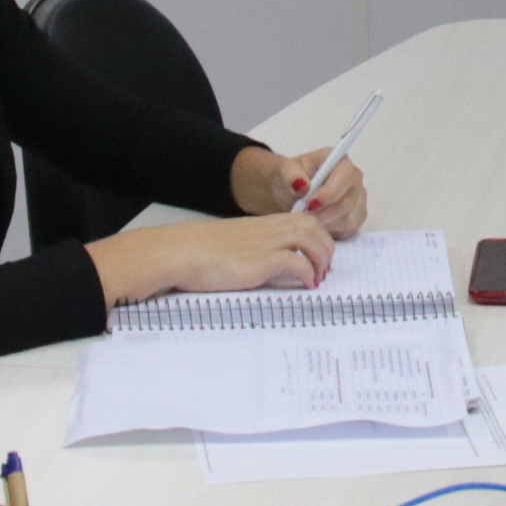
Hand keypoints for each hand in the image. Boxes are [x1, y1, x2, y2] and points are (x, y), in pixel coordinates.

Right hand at [93, 211, 333, 308]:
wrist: (179, 252)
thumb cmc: (199, 252)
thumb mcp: (234, 246)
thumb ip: (254, 250)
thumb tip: (268, 266)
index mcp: (262, 224)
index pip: (302, 220)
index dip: (317, 236)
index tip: (318, 255)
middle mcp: (268, 229)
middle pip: (313, 226)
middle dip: (326, 246)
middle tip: (324, 268)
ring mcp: (266, 242)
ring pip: (311, 238)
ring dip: (321, 258)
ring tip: (318, 277)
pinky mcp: (261, 260)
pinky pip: (297, 261)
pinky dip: (307, 272)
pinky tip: (307, 285)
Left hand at [242, 144, 367, 238]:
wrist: (292, 192)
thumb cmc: (291, 178)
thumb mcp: (285, 171)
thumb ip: (291, 174)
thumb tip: (302, 184)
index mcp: (340, 161)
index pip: (345, 177)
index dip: (329, 193)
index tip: (308, 204)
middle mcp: (354, 179)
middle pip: (346, 202)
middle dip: (322, 213)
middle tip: (302, 218)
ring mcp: (359, 199)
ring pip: (347, 219)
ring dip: (325, 224)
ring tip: (306, 220)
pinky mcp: (357, 217)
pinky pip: (349, 229)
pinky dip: (331, 231)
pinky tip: (317, 226)